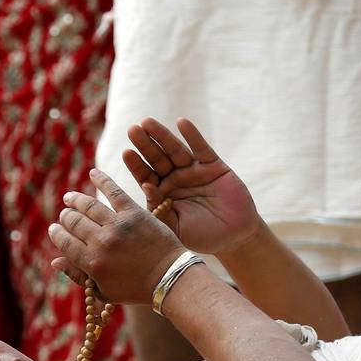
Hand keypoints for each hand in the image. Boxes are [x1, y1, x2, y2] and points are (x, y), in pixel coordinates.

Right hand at [49, 169, 185, 305]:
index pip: (66, 242)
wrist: (170, 277)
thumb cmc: (136, 288)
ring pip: (89, 206)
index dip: (57, 234)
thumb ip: (78, 276)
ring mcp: (118, 226)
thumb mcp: (104, 291)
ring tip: (70, 197)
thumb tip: (55, 261)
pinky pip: (114, 191)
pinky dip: (102, 179)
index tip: (54, 228)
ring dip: (76, 199)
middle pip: (74, 222)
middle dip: (66, 217)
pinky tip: (93, 172)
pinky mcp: (134, 213)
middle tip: (65, 214)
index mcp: (92, 263)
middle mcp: (102, 242)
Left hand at [122, 117, 262, 257]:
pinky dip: (192, 135)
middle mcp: (175, 179)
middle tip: (133, 130)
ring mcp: (193, 171)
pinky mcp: (213, 166)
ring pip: (175, 150)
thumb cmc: (201, 237)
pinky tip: (181, 123)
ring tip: (148, 123)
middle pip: (156, 159)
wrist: (234, 238)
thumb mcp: (174, 228)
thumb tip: (146, 186)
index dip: (136, 165)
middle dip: (145, 145)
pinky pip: (201, 148)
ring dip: (162, 136)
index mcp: (162, 194)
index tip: (126, 153)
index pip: (145, 176)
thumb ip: (159, 211)